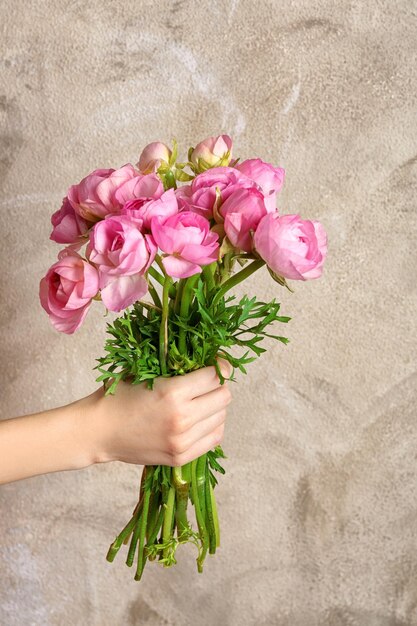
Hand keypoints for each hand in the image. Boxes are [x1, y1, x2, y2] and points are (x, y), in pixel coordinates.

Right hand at [89, 359, 232, 466]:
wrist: (98, 430)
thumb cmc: (119, 396)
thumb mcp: (146, 372)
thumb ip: (177, 367)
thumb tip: (208, 360)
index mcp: (173, 392)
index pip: (215, 376)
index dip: (219, 366)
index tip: (216, 363)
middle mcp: (182, 418)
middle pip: (224, 397)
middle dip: (218, 386)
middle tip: (207, 383)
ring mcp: (182, 440)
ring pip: (221, 417)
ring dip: (215, 407)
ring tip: (200, 402)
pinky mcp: (180, 456)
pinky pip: (214, 438)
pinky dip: (211, 426)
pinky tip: (199, 420)